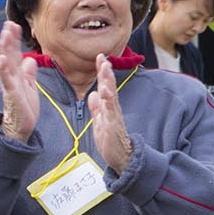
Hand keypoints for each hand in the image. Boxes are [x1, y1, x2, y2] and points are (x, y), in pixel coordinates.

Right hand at [0, 22, 40, 141]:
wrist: (21, 128)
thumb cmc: (25, 109)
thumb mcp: (30, 87)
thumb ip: (29, 74)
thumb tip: (30, 59)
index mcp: (17, 74)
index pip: (14, 53)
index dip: (14, 39)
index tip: (14, 25)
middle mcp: (12, 77)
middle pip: (8, 54)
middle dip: (8, 39)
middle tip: (8, 24)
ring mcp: (10, 84)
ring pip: (6, 63)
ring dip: (5, 49)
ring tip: (4, 36)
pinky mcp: (11, 94)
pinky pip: (6, 80)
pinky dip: (3, 70)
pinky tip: (1, 60)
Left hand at [86, 55, 134, 172]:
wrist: (121, 158)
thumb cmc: (110, 141)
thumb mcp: (99, 122)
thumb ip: (96, 108)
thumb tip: (92, 93)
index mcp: (108, 107)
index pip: (105, 85)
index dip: (102, 71)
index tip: (100, 56)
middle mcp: (112, 108)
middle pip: (110, 87)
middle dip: (106, 72)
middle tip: (103, 58)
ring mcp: (114, 116)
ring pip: (111, 96)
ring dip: (108, 82)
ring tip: (105, 70)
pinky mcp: (113, 125)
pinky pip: (111, 111)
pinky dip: (108, 101)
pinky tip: (105, 92)